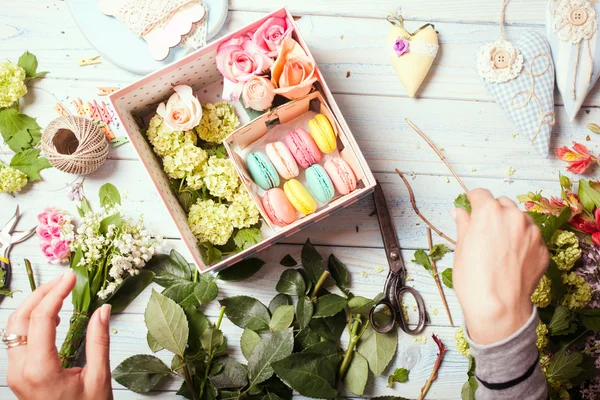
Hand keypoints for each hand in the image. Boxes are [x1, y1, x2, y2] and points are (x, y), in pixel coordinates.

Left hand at [6, 271, 112, 399]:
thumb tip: (103, 309)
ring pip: (14, 328)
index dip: (56, 293)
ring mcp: (15, 373)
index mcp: (39, 370)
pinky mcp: (18, 374)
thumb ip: (98, 340)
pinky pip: (18, 339)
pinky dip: (33, 321)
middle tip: (64, 278)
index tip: (72, 277)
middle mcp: (20, 370)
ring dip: (34, 305)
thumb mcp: (98, 378)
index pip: (40, 319)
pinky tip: (52, 314)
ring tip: (59, 290)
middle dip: (41, 293)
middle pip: (19, 319)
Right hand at [451, 189, 548, 344]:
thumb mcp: (460, 248)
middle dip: (493, 212)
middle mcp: (514, 216)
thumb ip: (463, 224)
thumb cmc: (473, 279)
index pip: (481, 194)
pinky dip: (522, 242)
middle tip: (484, 231)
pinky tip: (511, 259)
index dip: (473, 200)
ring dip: (510, 225)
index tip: (470, 207)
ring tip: (500, 246)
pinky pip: (531, 237)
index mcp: (489, 212)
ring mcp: (532, 232)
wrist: (498, 307)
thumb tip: (459, 212)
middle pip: (502, 204)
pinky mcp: (542, 248)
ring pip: (519, 219)